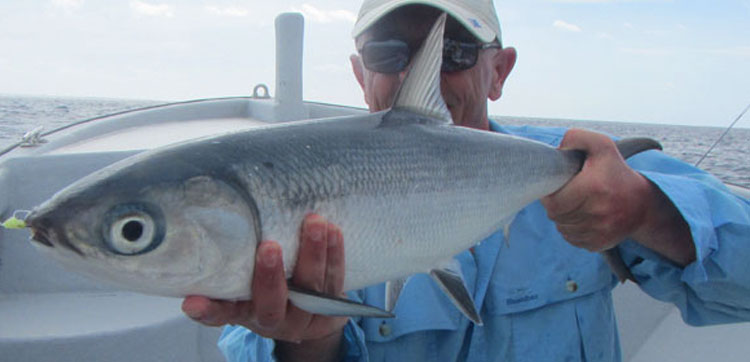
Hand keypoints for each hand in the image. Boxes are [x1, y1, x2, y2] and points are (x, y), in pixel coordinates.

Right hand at [181, 214, 348, 360]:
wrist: (310, 317)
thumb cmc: (268, 290)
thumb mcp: (245, 285)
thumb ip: (231, 266)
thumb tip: (202, 224)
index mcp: (245, 312)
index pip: (221, 315)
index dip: (207, 310)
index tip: (192, 302)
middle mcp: (274, 318)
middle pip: (271, 305)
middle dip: (270, 277)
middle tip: (269, 247)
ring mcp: (305, 314)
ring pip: (311, 288)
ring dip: (313, 254)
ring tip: (314, 223)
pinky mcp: (331, 306)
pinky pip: (335, 279)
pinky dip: (336, 254)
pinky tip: (333, 231)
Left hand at [541, 129, 694, 265]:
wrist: (642, 203)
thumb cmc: (615, 172)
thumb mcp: (601, 146)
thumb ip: (577, 137)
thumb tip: (559, 148)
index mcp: (594, 188)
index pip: (554, 203)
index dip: (549, 197)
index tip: (556, 189)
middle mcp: (598, 213)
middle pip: (556, 217)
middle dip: (556, 206)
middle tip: (566, 196)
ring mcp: (600, 231)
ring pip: (563, 229)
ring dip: (564, 218)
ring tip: (575, 206)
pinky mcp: (600, 243)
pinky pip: (573, 239)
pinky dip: (572, 230)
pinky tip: (582, 218)